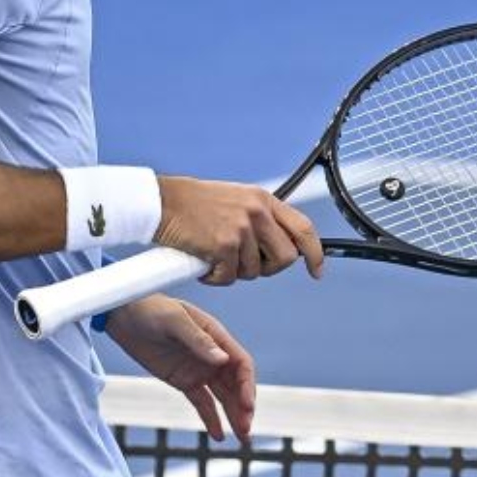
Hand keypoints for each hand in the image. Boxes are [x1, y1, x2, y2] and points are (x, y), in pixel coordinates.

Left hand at [104, 295, 255, 442]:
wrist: (122, 314)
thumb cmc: (149, 309)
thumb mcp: (172, 321)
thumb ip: (197, 340)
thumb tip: (223, 359)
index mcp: (215, 336)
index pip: (241, 364)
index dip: (247, 386)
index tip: (247, 406)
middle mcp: (212, 355)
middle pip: (236, 385)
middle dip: (243, 407)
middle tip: (246, 430)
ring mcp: (199, 369)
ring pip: (223, 397)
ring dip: (234, 416)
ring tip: (242, 439)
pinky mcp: (184, 380)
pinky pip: (202, 403)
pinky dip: (211, 418)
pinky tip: (218, 435)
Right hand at [154, 176, 323, 285]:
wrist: (160, 202)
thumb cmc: (191, 204)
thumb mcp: (235, 200)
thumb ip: (259, 219)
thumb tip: (276, 245)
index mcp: (262, 199)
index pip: (304, 228)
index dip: (315, 253)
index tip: (316, 270)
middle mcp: (256, 212)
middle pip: (285, 257)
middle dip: (268, 269)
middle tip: (245, 266)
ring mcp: (241, 228)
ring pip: (255, 271)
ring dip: (234, 273)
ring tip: (214, 259)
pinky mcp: (223, 245)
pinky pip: (229, 277)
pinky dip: (215, 278)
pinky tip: (203, 265)